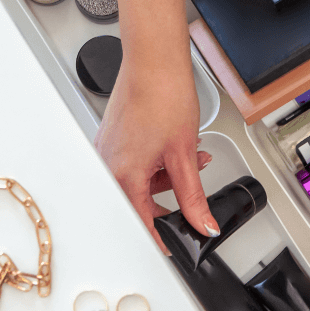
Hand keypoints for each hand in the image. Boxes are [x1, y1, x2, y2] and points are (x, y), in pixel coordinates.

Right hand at [95, 63, 217, 253]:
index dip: (160, 239)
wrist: (154, 61)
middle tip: (191, 197)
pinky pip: (132, 164)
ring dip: (165, 178)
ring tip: (191, 161)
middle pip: (139, 203)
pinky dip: (155, 163)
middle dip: (169, 200)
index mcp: (123, 175)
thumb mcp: (185, 155)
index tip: (172, 249)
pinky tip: (174, 151)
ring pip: (138, 182)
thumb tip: (202, 223)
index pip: (140, 223)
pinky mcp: (112, 139)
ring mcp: (107, 151)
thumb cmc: (163, 96)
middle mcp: (108, 165)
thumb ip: (193, 197)